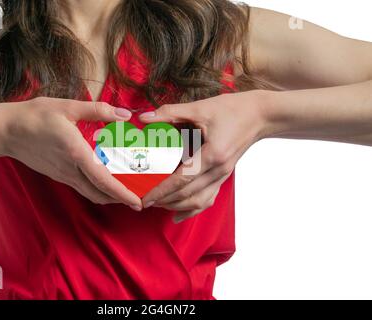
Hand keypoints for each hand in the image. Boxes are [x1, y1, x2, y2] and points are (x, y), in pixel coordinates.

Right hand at [0, 97, 141, 209]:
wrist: (6, 131)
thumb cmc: (35, 116)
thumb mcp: (68, 107)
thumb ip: (98, 110)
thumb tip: (124, 115)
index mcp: (76, 153)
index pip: (103, 180)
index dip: (122, 193)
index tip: (137, 202)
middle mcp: (71, 170)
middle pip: (100, 193)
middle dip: (120, 200)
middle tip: (139, 199)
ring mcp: (63, 175)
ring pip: (91, 193)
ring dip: (109, 196)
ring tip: (125, 193)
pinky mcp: (58, 175)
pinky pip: (82, 188)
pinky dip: (97, 190)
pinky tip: (104, 181)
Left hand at [139, 90, 269, 221]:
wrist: (261, 115)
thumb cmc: (232, 109)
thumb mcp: (200, 108)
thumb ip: (170, 113)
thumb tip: (144, 117)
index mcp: (213, 154)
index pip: (182, 179)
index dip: (162, 191)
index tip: (145, 198)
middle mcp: (219, 170)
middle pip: (188, 194)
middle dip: (164, 201)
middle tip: (143, 201)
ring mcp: (223, 176)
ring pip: (198, 201)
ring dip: (176, 206)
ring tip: (157, 204)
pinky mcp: (224, 177)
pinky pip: (208, 199)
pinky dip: (192, 209)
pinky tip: (177, 215)